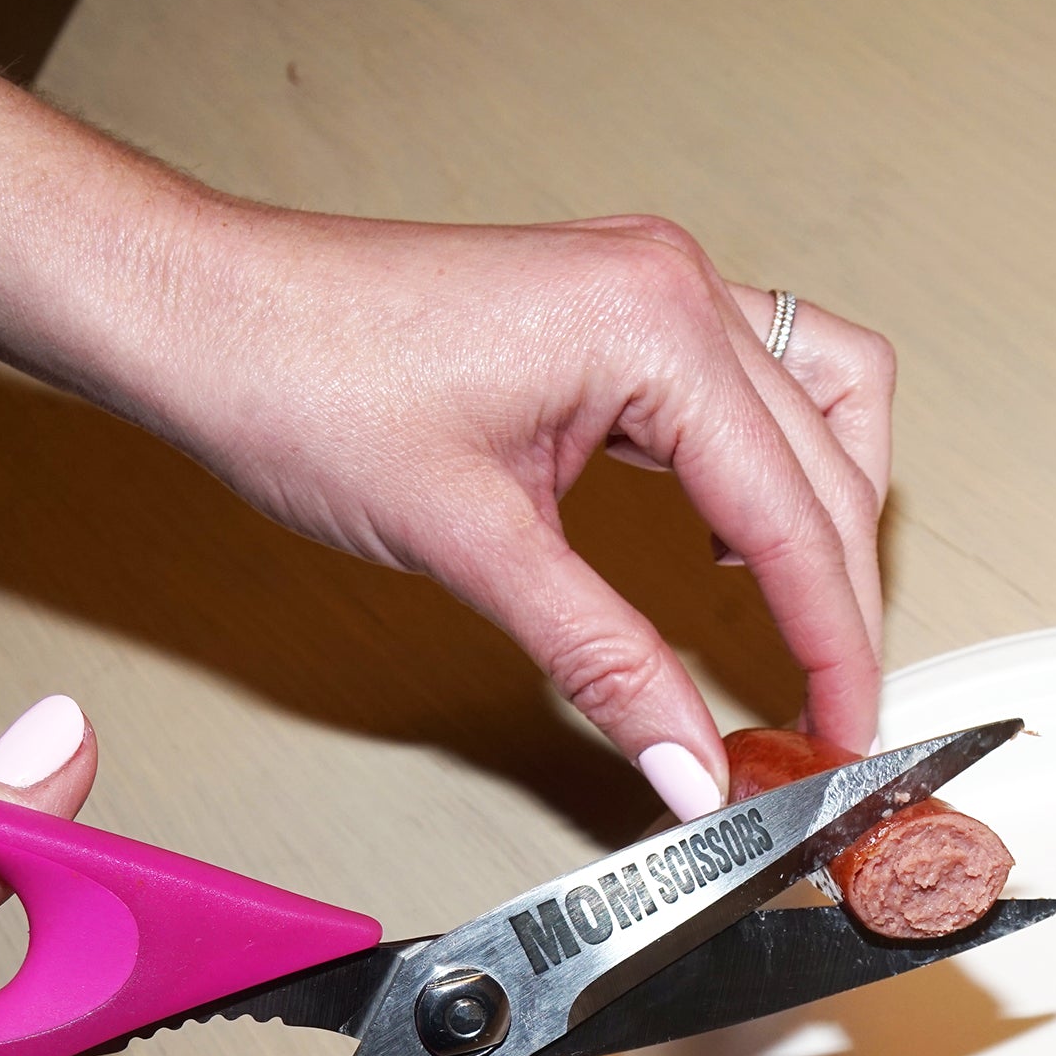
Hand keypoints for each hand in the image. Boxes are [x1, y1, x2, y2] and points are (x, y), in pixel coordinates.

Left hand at [0, 0, 895, 815]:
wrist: (206, 316)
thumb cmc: (304, 384)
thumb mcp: (477, 551)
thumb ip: (610, 665)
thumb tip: (692, 766)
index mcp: (654, 326)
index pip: (794, 517)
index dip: (834, 644)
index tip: (849, 731)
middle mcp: (675, 289)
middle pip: (828, 470)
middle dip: (843, 602)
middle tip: (831, 712)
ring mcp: (655, 288)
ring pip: (825, 408)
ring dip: (832, 518)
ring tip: (812, 626)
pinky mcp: (623, 310)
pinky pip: (763, 385)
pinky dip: (780, 468)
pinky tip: (743, 538)